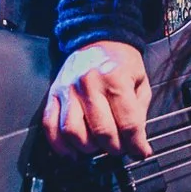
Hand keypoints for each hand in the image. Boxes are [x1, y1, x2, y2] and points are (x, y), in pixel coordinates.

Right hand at [42, 40, 152, 158]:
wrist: (97, 38)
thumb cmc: (121, 62)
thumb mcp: (140, 82)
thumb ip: (139, 114)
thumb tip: (139, 146)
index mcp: (115, 79)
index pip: (127, 123)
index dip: (136, 145)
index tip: (139, 152)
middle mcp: (89, 84)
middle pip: (101, 132)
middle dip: (114, 148)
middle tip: (120, 148)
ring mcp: (68, 90)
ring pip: (73, 132)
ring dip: (88, 149)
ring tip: (98, 148)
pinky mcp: (53, 95)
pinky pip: (50, 126)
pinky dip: (60, 145)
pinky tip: (73, 153)